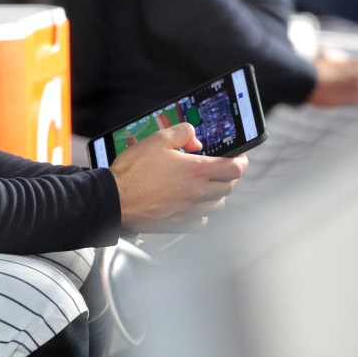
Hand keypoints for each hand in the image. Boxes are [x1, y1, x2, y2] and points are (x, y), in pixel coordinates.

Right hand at [108, 122, 247, 233]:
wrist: (116, 199)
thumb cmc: (134, 171)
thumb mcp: (156, 140)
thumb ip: (181, 132)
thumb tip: (195, 139)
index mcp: (196, 171)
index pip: (235, 169)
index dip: (241, 161)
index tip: (238, 158)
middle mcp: (198, 193)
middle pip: (230, 187)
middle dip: (229, 176)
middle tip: (220, 169)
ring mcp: (191, 211)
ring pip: (219, 205)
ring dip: (217, 195)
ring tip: (205, 187)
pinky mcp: (181, 224)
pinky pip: (203, 222)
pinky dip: (203, 213)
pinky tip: (192, 206)